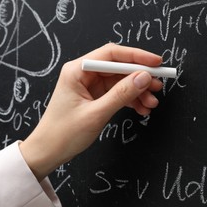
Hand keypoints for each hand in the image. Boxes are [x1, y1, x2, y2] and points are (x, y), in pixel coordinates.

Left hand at [20, 43, 162, 180]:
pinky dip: (130, 100)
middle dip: (139, 77)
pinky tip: (141, 108)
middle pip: (118, 67)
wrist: (48, 152)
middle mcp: (83, 73)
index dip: (135, 56)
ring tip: (151, 103)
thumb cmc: (63, 133)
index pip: (111, 54)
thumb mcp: (96, 114)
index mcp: (77, 70)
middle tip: (158, 86)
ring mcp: (89, 85)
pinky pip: (116, 93)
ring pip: (120, 81)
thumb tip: (144, 77)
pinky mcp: (93, 97)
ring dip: (137, 91)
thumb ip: (121, 94)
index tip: (156, 63)